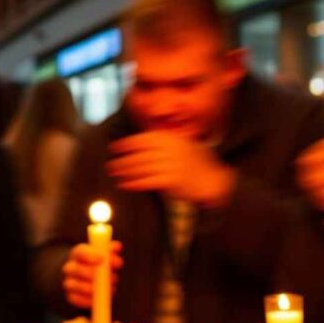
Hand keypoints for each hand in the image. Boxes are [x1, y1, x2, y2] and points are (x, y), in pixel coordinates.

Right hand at [62, 240, 122, 308]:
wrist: (82, 276)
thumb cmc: (96, 263)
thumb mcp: (102, 254)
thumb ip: (109, 250)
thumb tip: (117, 246)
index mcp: (77, 254)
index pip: (80, 252)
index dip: (90, 255)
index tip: (102, 258)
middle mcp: (69, 267)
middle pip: (77, 269)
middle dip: (95, 274)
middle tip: (112, 277)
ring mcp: (68, 282)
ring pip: (76, 285)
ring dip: (93, 288)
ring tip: (110, 287)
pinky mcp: (70, 296)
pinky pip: (76, 299)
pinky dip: (89, 300)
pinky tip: (99, 298)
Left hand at [107, 131, 234, 205]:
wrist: (213, 178)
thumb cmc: (196, 161)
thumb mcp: (182, 144)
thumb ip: (164, 141)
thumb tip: (140, 142)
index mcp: (170, 138)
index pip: (142, 139)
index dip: (126, 144)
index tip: (114, 148)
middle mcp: (169, 149)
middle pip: (139, 155)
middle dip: (123, 161)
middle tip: (110, 166)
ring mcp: (171, 164)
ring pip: (141, 168)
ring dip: (125, 172)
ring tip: (115, 175)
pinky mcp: (172, 180)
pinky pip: (147, 181)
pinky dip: (134, 183)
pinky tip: (125, 185)